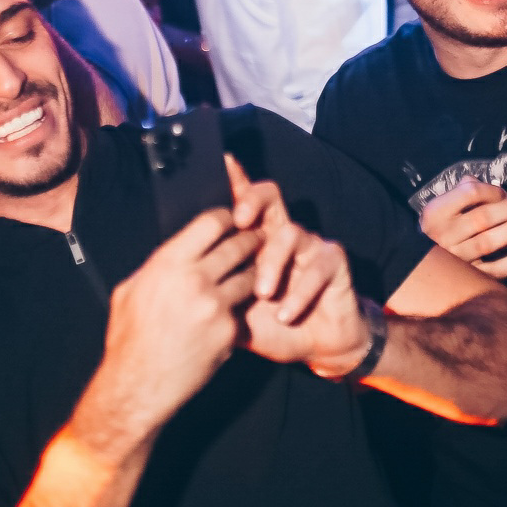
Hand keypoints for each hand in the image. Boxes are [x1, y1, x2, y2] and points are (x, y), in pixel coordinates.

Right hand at [75, 209, 259, 451]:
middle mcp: (195, 280)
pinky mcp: (229, 332)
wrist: (138, 385)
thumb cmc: (129, 338)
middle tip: (258, 238)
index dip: (227, 217)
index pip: (211, 223)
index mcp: (168, 263)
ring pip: (250, 277)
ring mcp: (215, 306)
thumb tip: (177, 250)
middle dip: (251, 240)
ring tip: (253, 273)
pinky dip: (240, 309)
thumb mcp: (130, 290)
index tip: (233, 219)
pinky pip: (242, 310)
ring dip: (253, 274)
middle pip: (238, 245)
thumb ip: (156, 267)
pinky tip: (234, 311)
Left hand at [222, 155, 373, 372]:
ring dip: (273, 264)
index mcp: (255, 241)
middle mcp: (281, 234)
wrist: (317, 345)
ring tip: (263, 294)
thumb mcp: (235, 312)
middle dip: (252, 200)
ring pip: (290, 233)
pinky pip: (317, 267)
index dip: (234, 180)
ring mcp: (309, 245)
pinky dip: (300, 292)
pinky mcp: (333, 261)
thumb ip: (213, 297)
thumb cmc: (272, 324)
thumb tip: (173, 294)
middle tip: (240, 220)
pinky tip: (285, 314)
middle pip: (269, 196)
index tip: (221, 161)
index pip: (240, 203)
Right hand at [419, 177, 506, 279]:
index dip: (494, 190)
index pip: (471, 193)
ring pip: (490, 242)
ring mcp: (457, 259)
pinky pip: (498, 270)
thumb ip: (464, 190)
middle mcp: (444, 236)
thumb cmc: (441, 227)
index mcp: (436, 213)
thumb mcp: (443, 205)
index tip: (504, 194)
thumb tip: (491, 185)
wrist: (424, 263)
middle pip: (483, 217)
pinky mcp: (471, 277)